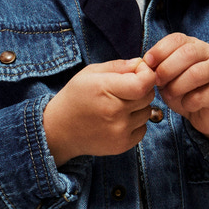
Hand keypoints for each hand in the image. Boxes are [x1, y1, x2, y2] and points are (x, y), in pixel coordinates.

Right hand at [43, 59, 157, 164]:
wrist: (59, 131)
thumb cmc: (75, 98)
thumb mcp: (89, 73)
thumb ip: (117, 66)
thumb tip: (140, 64)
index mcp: (104, 89)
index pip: (144, 83)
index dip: (146, 75)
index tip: (139, 73)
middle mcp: (114, 112)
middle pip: (148, 96)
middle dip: (142, 89)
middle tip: (125, 89)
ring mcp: (119, 131)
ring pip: (147, 112)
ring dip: (138, 107)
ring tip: (118, 106)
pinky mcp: (122, 145)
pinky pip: (143, 129)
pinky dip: (135, 123)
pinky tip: (118, 120)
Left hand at [143, 33, 208, 151]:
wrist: (206, 114)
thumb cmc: (184, 93)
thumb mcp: (166, 79)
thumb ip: (157, 69)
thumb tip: (143, 66)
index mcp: (193, 45)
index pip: (177, 39)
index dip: (160, 50)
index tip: (147, 63)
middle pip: (187, 53)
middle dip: (167, 68)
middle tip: (157, 82)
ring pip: (196, 73)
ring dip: (177, 86)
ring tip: (170, 95)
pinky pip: (203, 95)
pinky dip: (189, 102)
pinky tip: (187, 105)